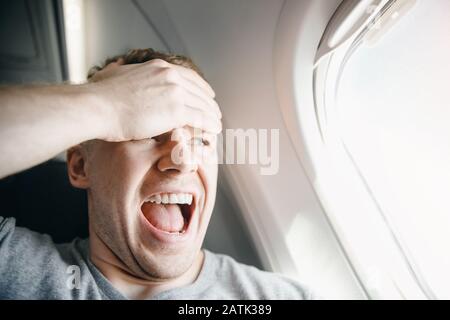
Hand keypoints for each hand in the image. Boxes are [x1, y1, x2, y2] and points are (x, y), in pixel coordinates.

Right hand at [89, 58, 221, 141]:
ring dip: (213, 115)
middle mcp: (170, 75)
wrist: (98, 107)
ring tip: (218, 123)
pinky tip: (215, 130)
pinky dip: (210, 124)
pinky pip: (201, 117)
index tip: (207, 95)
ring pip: (202, 104)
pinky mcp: (176, 110)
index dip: (200, 87)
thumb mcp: (115, 74)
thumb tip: (118, 69)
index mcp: (158, 67)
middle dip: (208, 103)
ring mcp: (175, 92)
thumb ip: (124, 72)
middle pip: (198, 90)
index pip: (188, 76)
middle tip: (215, 112)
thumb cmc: (100, 96)